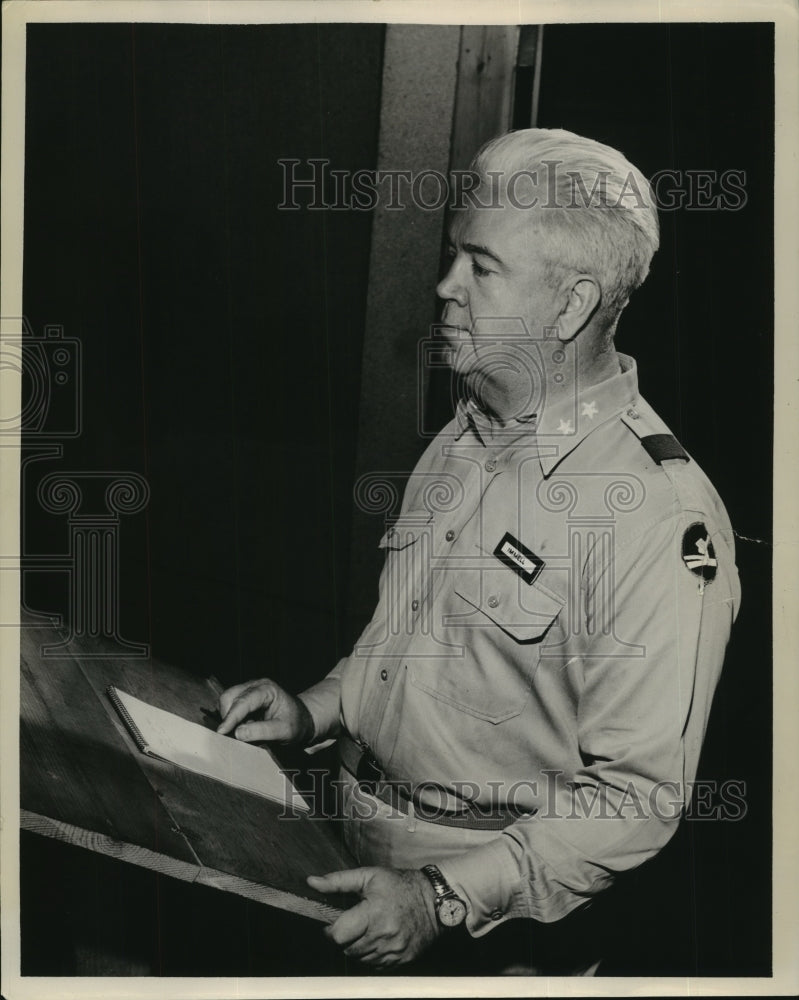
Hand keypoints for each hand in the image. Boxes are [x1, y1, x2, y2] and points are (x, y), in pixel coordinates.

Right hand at [216, 677, 313, 743]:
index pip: (243, 701)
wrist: (302, 718)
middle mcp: (256, 685)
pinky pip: (230, 705)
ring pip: (227, 700)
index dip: (231, 717)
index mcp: (267, 689)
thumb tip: (238, 733)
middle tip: (236, 735)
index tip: (221, 732)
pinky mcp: (244, 697)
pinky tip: (245, 726)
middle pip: (230, 696)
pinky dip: (232, 717)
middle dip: (228, 716)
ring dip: (229, 717)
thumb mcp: (285, 730)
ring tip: (245, 729)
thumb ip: (263, 731)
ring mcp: (249, 689)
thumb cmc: (296, 723)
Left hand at [307, 866, 440, 967]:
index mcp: (373, 913)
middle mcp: (383, 936)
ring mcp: (393, 951)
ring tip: (367, 929)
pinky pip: (376, 965)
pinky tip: (378, 939)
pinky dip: (372, 955)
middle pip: (347, 949)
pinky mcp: (401, 960)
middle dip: (345, 937)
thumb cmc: (401, 885)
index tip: (334, 922)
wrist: (434, 900)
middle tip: (353, 923)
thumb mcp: (369, 876)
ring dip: (358, 947)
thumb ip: (338, 881)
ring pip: (360, 959)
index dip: (331, 929)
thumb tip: (312, 882)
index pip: (338, 935)